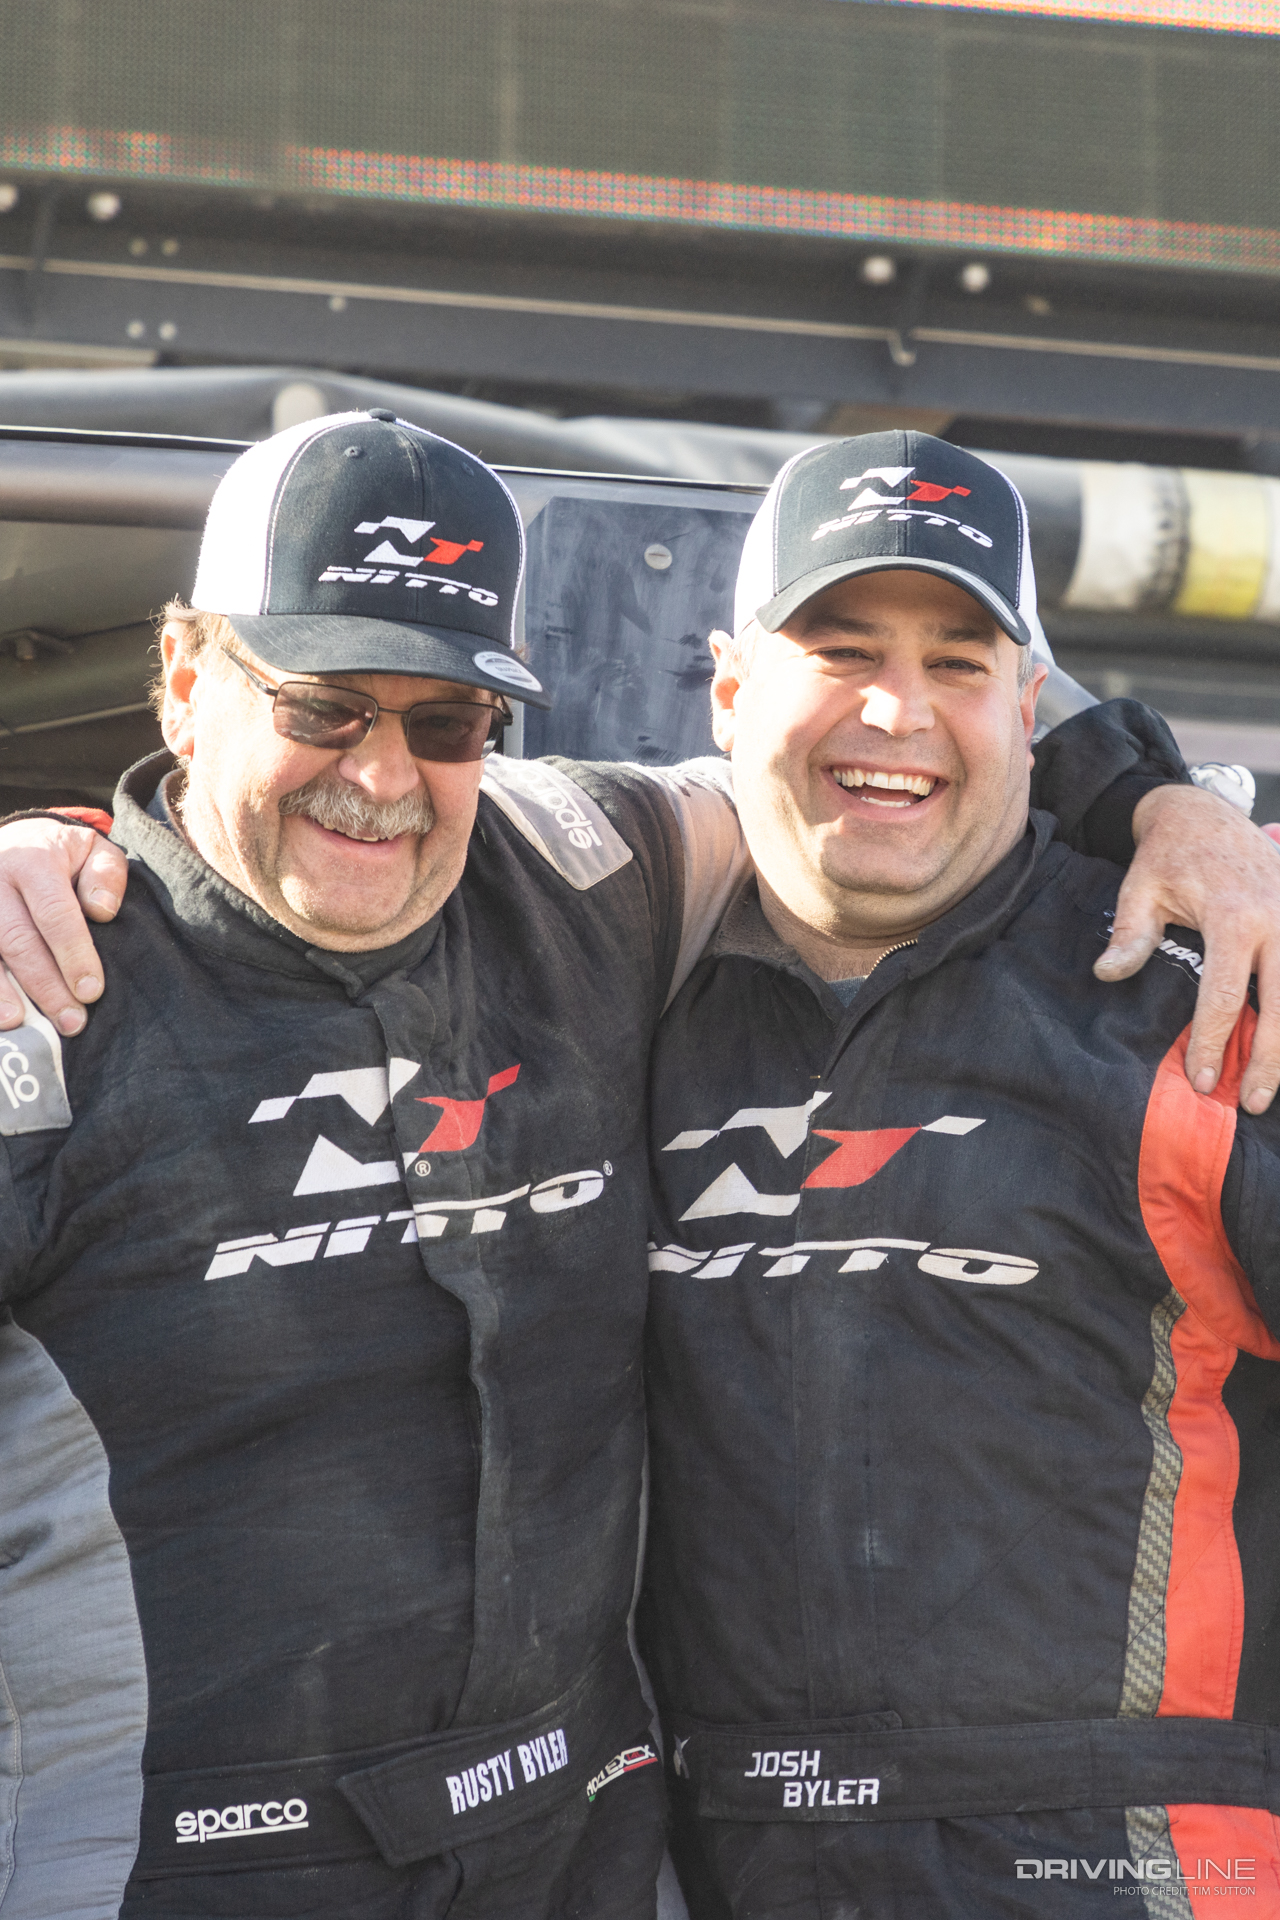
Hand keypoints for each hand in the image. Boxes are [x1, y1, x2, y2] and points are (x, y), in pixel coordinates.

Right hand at [0, 819, 126, 1033]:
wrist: (14, 838)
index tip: (91, 991)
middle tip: (71, 1021)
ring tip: (21, 1023)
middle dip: (45, 985)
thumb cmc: (61, 853)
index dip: (73, 954)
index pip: (54, 913)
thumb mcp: (92, 849)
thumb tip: (102, 911)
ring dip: (1, 992)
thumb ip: (106, 875)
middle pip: (17, 939)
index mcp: (33, 860)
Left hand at [1095, 785, 1279, 1111]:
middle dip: (1269, 1060)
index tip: (1203, 1081)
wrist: (1204, 812)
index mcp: (1233, 916)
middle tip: (1251, 1103)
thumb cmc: (1168, 855)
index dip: (1215, 1044)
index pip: (1226, 996)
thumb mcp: (1139, 889)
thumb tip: (1108, 974)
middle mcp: (1277, 919)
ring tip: (1273, 1086)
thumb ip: (1130, 935)